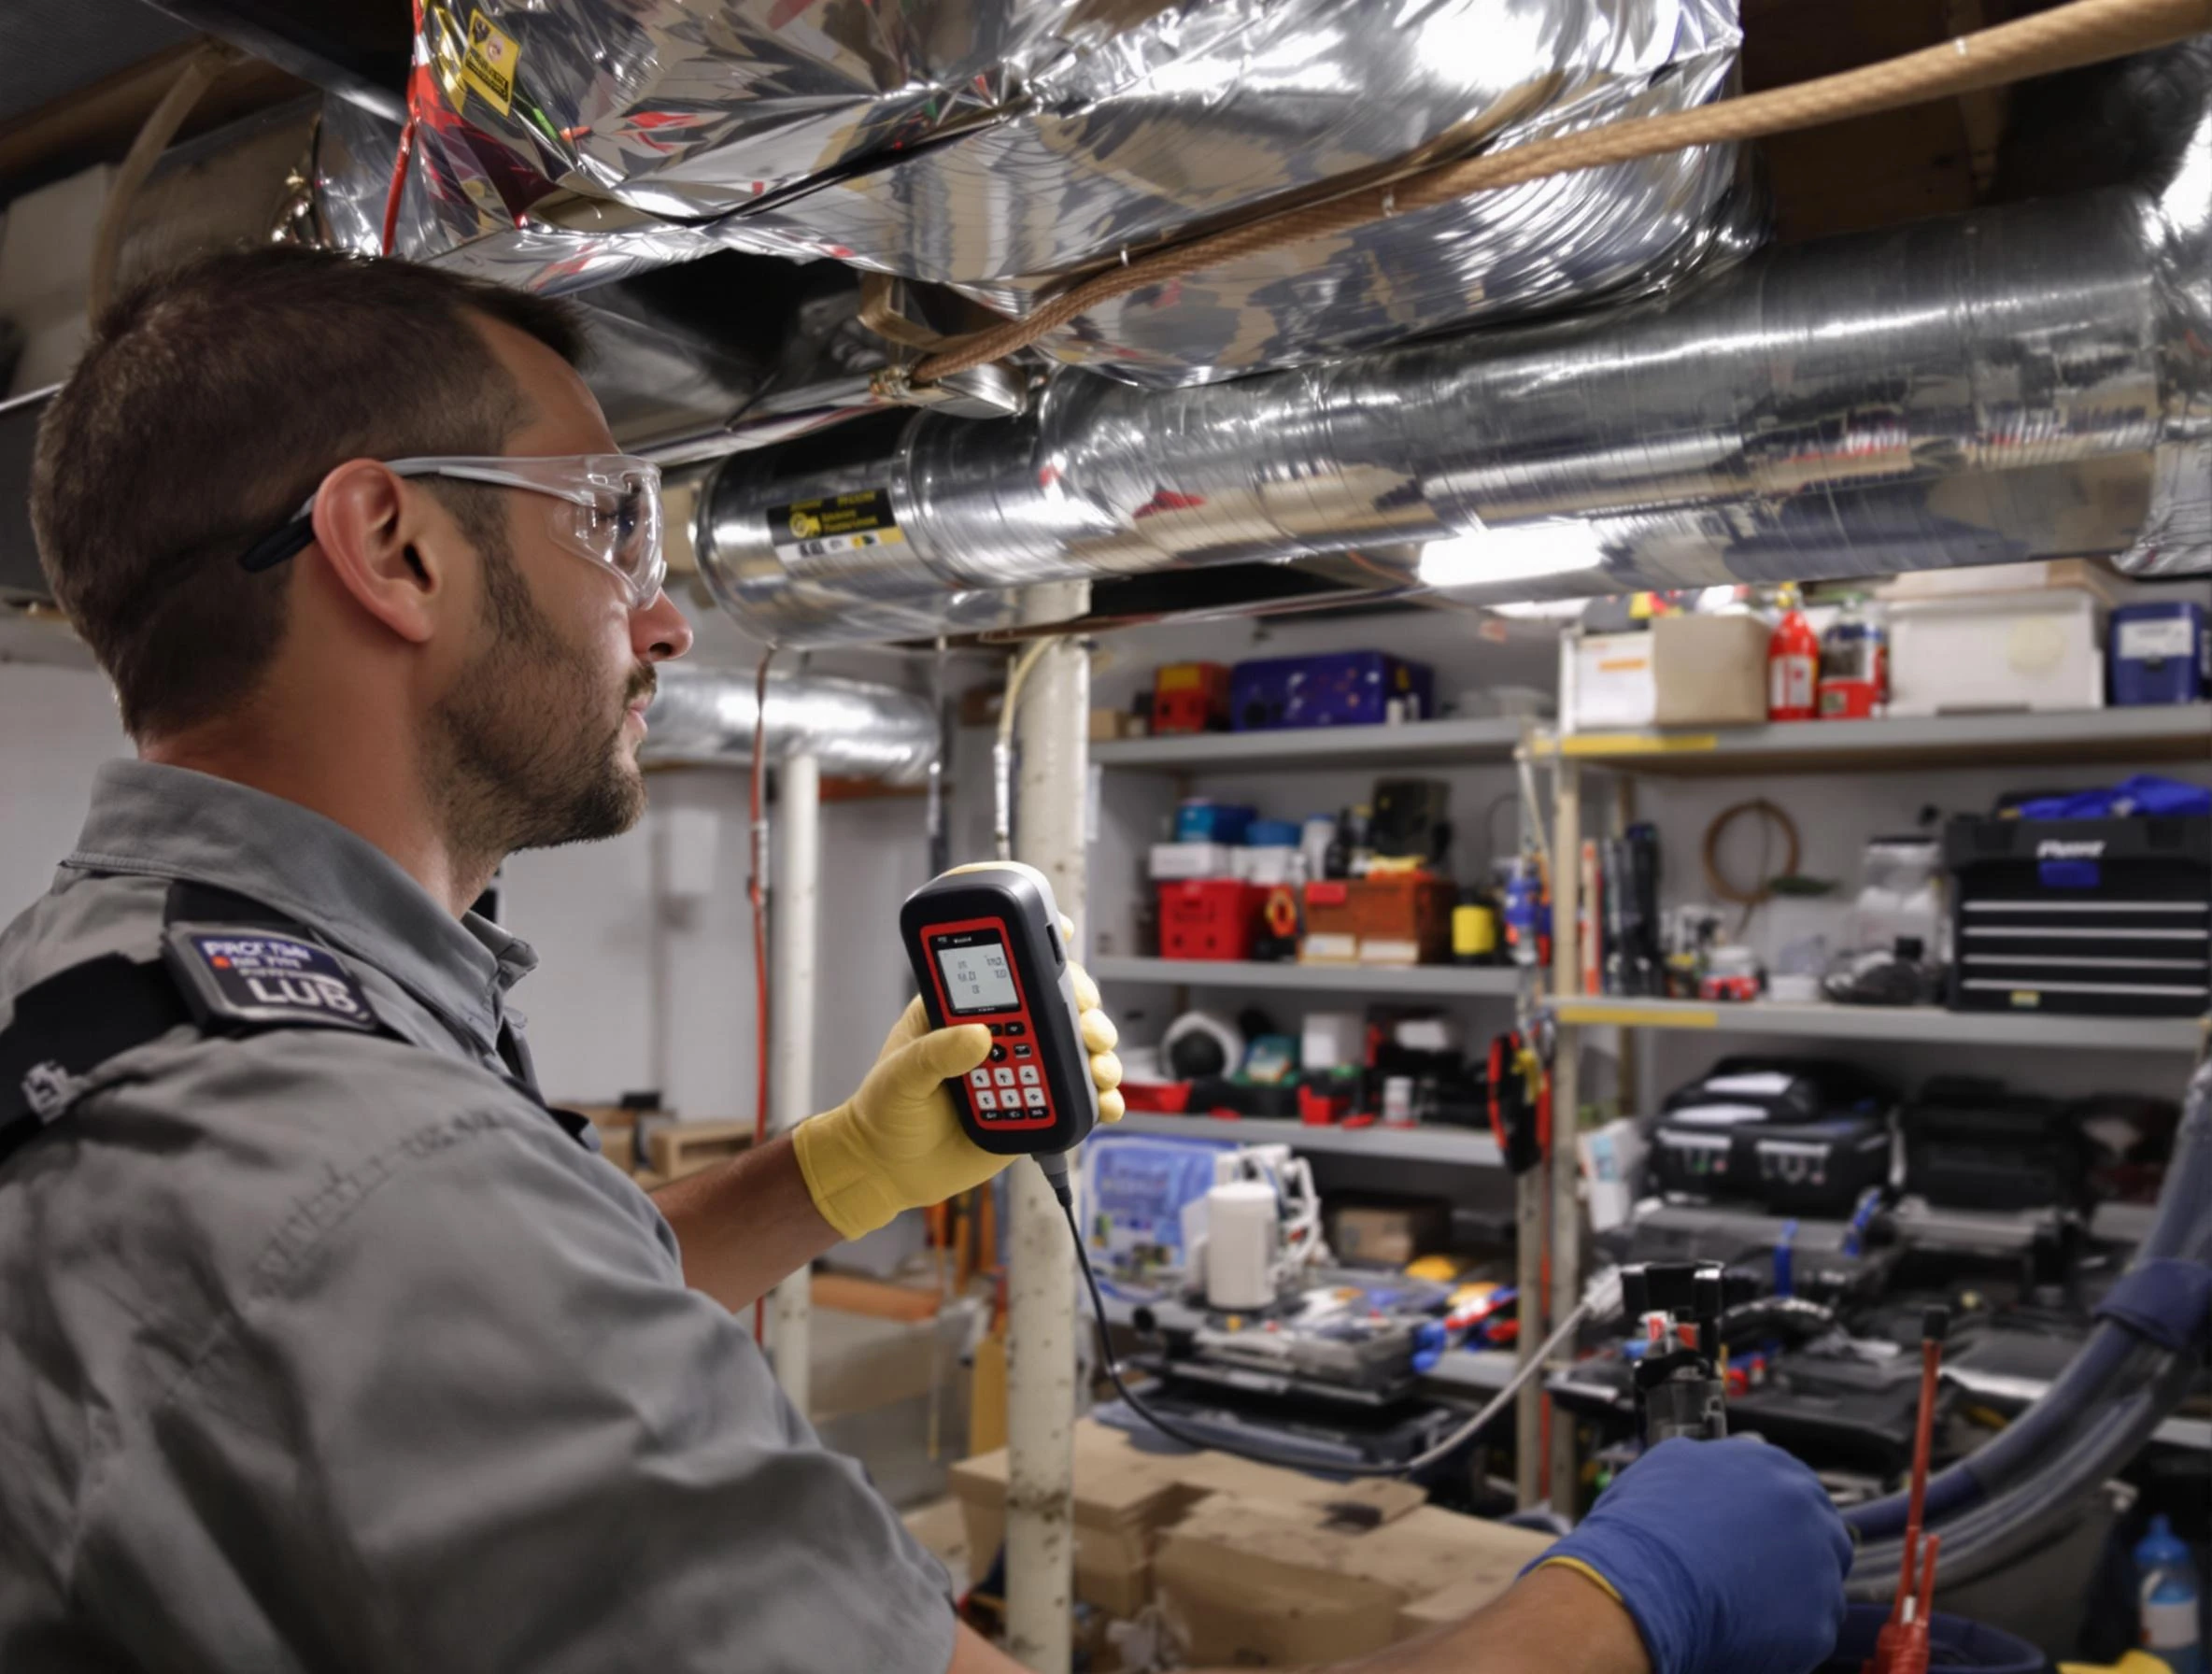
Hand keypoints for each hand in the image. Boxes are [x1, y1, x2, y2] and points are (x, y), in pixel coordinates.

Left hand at [791, 930, 1123, 1239]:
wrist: (891, 1170)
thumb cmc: (885, 1111)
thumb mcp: (899, 1077)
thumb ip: (934, 1055)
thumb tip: (979, 1035)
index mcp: (964, 1010)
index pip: (1008, 968)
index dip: (1039, 947)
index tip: (1062, 939)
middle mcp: (1002, 1033)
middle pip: (1057, 1003)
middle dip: (1082, 1006)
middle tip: (1086, 1023)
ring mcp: (1024, 1069)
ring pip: (1075, 1048)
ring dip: (1098, 1051)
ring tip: (1099, 1066)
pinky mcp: (1037, 1107)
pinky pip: (1076, 1097)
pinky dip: (1098, 1098)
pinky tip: (1105, 1103)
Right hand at [1524, 1437, 1850, 1673]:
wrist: (1642, 1588)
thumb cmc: (1642, 1528)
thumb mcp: (1668, 1465)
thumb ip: (1707, 1464)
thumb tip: (1709, 1464)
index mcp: (1770, 1465)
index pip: (1794, 1487)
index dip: (1774, 1514)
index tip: (1759, 1532)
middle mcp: (1805, 1508)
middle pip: (1823, 1532)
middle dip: (1797, 1552)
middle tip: (1758, 1572)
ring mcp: (1819, 1565)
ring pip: (1821, 1585)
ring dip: (1793, 1594)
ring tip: (1745, 1603)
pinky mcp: (1820, 1621)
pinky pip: (1812, 1629)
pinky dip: (1786, 1634)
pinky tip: (1747, 1628)